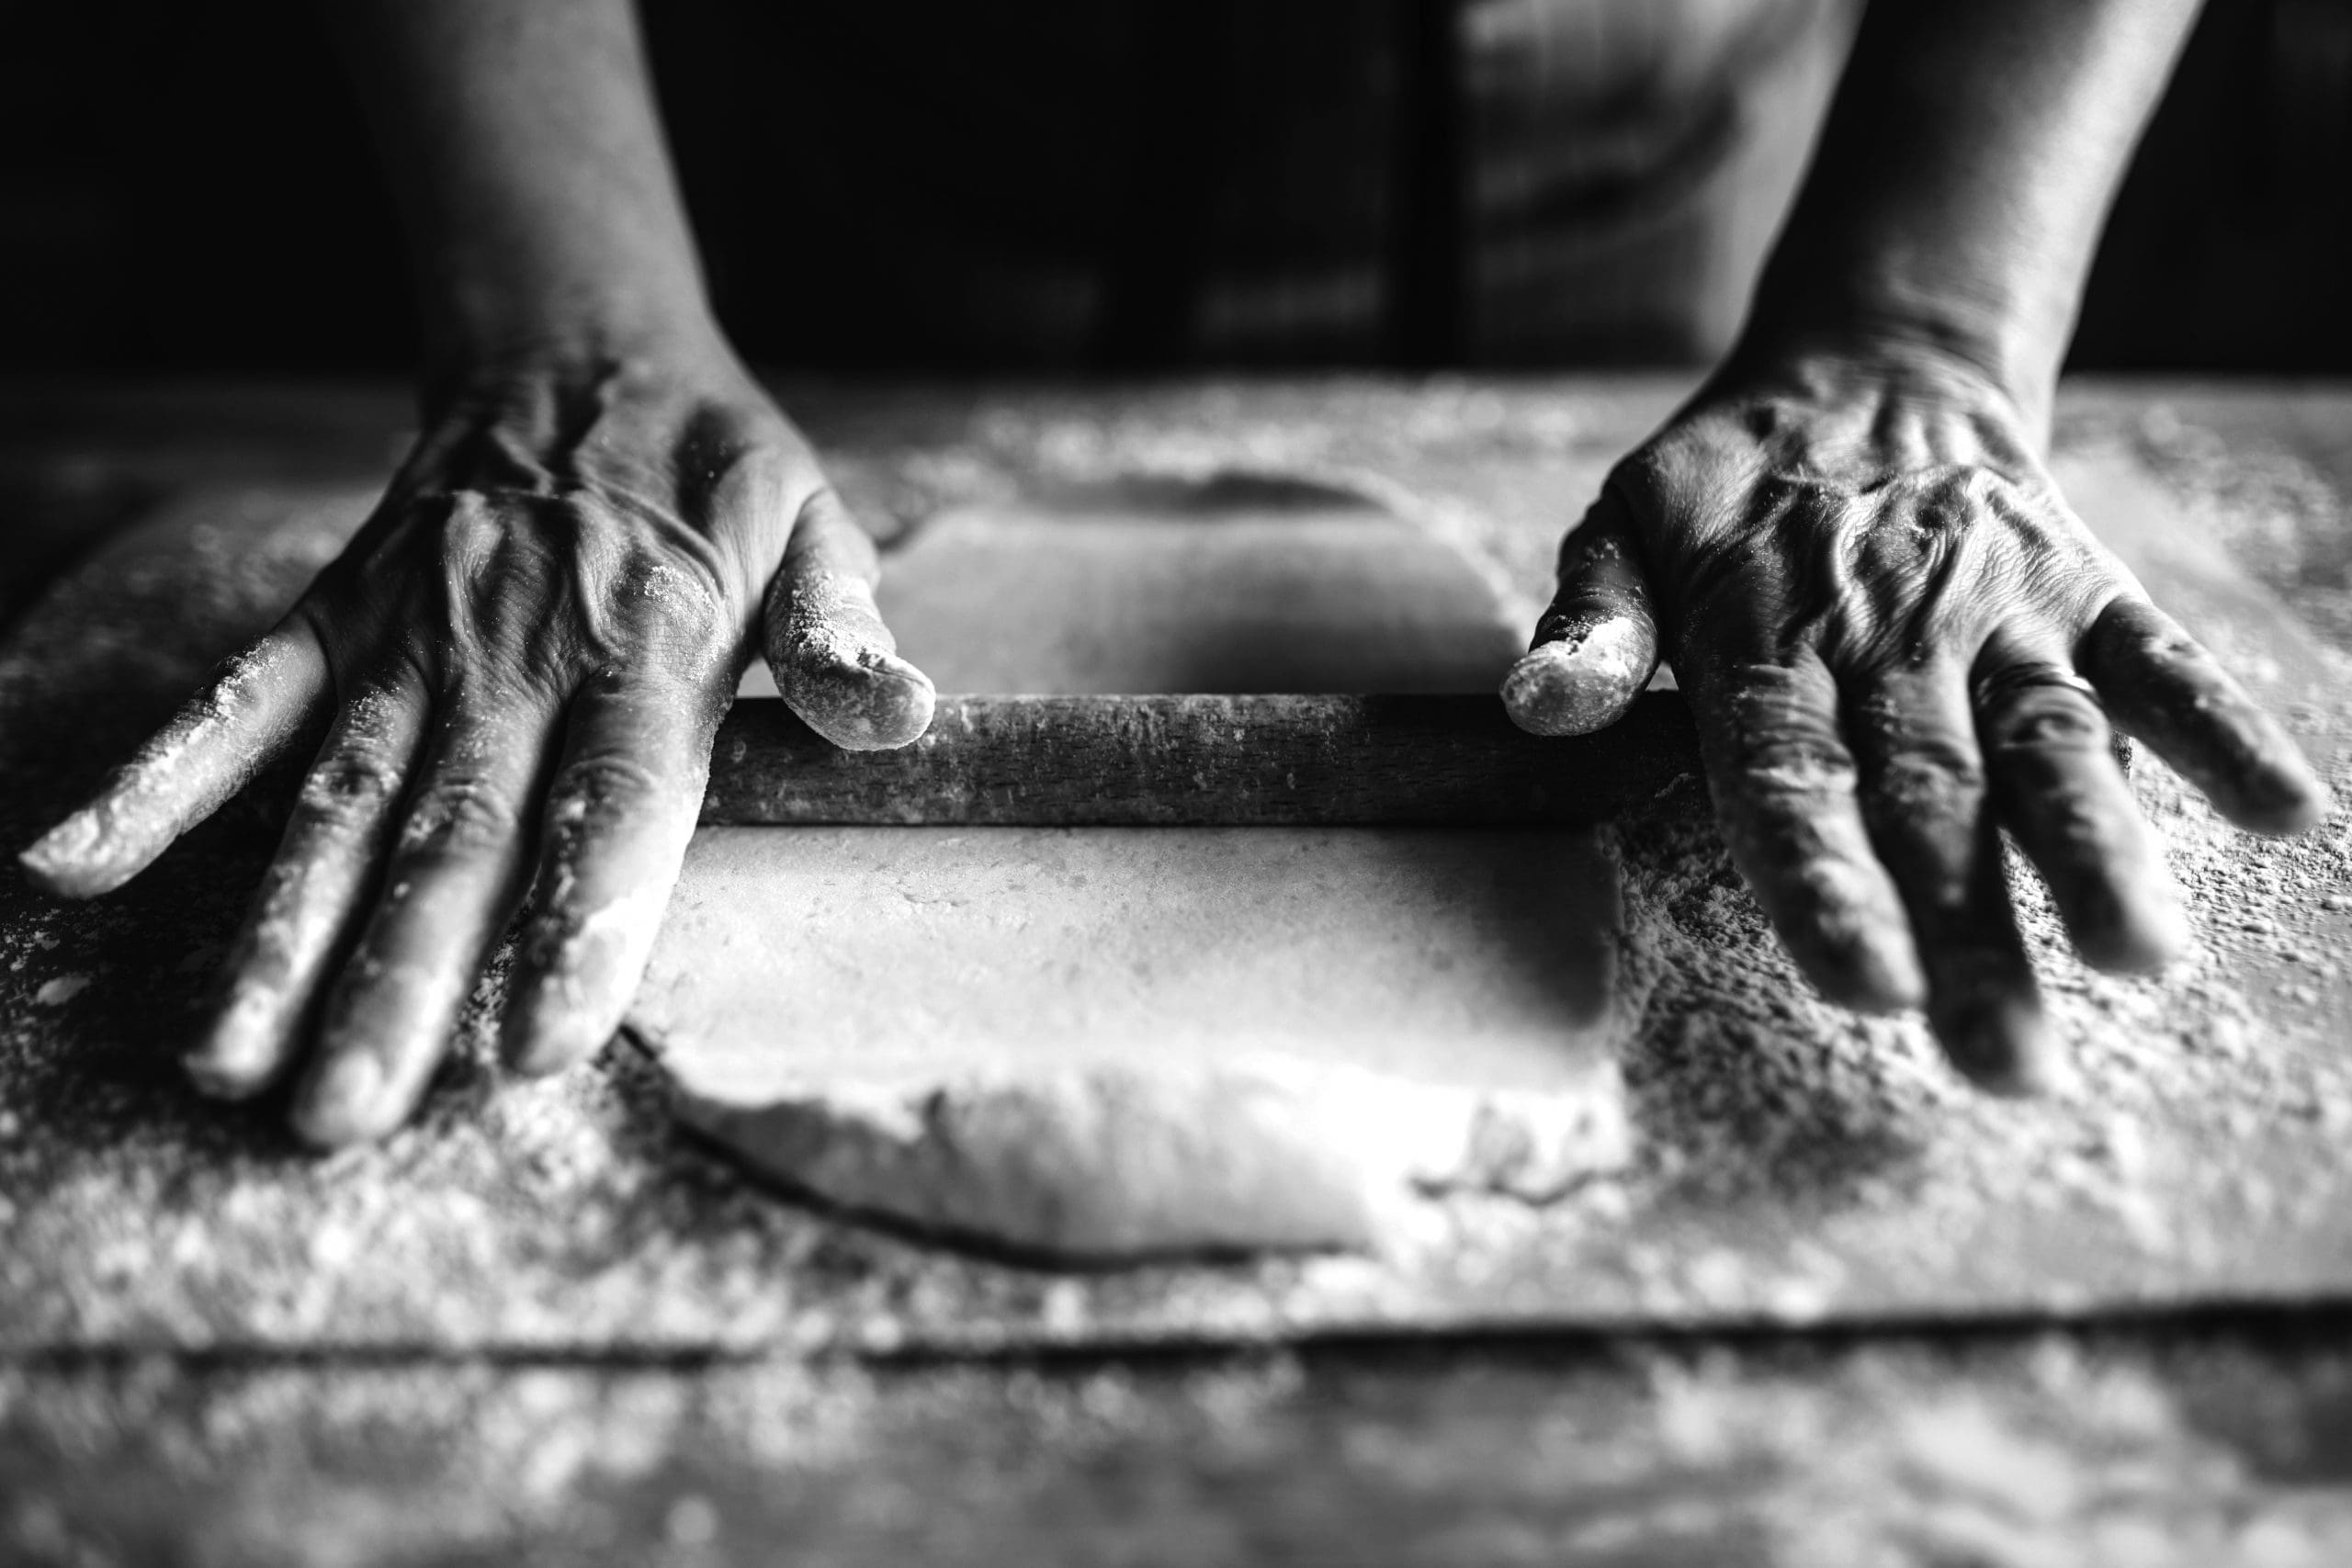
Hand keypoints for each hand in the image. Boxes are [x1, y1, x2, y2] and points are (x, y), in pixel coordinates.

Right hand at [20, 329, 934, 1144]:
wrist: (581, 350)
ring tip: (227, 1064)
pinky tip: (69, 869)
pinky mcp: (335, 618)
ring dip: (277, 936)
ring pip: (335, 803)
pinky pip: (235, 703)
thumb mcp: (813, 534)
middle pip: (451, 841)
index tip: (532, 1048)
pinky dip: (154, 780)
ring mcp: (408, 642)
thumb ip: (841, 635)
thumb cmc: (718, 482)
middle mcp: (515, 659)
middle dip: (395, 985)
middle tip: (344, 1121)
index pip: (612, 809)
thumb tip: (905, 723)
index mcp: (646, 653)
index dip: (576, 926)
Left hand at [1504, 344, 2327, 1091]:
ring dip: (2100, 850)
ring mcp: (1999, 616)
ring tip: (2142, 958)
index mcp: (1764, 646)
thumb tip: (1535, 711)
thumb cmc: (1724, 494)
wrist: (1868, 369)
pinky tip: (2283, 811)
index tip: (1869, 988)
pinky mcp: (2086, 589)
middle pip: (1933, 800)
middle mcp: (1890, 641)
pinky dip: (2219, 726)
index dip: (1829, 884)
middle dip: (1971, 932)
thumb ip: (1592, 627)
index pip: (1793, 782)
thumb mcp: (1624, 531)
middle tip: (2007, 1063)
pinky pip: (2160, 658)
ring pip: (2055, 742)